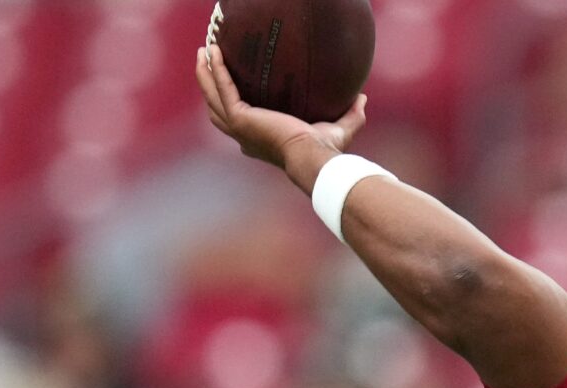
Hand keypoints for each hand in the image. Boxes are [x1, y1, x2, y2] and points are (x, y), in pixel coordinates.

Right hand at [195, 43, 365, 190]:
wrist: (315, 157)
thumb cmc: (327, 150)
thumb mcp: (339, 129)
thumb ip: (350, 115)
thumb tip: (362, 98)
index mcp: (260, 140)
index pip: (239, 123)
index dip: (230, 106)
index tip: (230, 88)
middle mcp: (245, 136)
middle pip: (216, 107)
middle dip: (209, 85)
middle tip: (207, 61)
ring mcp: (239, 127)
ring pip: (212, 96)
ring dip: (205, 74)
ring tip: (204, 51)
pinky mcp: (239, 117)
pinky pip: (222, 88)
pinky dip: (216, 70)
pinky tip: (214, 52)